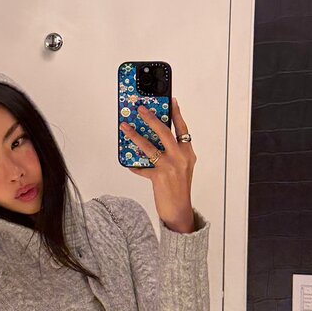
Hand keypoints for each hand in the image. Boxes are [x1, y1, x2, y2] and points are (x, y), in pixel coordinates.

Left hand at [120, 97, 196, 231]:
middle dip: (150, 118)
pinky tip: (128, 163)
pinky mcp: (158, 177)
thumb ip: (173, 152)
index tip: (170, 100)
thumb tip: (154, 138)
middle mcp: (180, 157)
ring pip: (148, 146)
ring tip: (124, 127)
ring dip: (134, 135)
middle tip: (140, 109)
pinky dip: (134, 165)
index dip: (176, 113)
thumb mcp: (182, 166)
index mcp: (187, 153)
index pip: (182, 128)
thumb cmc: (179, 188)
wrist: (180, 210)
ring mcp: (169, 166)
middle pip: (164, 131)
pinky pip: (141, 167)